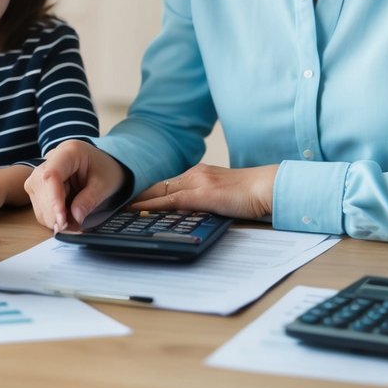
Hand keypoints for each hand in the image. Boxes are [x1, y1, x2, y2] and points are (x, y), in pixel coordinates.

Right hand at [23, 140, 126, 231]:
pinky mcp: (40, 186)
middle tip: (73, 227)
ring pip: (37, 199)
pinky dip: (52, 217)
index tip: (62, 220)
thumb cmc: (105, 170)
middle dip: (54, 212)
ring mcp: (41, 173)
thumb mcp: (105, 185)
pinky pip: (40, 206)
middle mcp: (50, 159)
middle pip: (41, 188)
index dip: (54, 199)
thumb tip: (74, 218)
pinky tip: (67, 218)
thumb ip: (89, 200)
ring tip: (74, 222)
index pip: (52, 174)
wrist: (102, 166)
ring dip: (53, 217)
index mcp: (69, 151)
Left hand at [129, 163, 277, 219]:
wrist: (269, 187)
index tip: (134, 201)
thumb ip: (207, 200)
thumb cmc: (253, 194)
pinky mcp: (202, 195)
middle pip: (159, 185)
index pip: (168, 184)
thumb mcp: (225, 195)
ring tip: (121, 212)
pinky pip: (170, 201)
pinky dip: (151, 206)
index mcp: (200, 173)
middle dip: (138, 196)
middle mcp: (195, 174)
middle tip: (119, 207)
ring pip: (159, 192)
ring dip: (139, 202)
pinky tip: (138, 211)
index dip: (149, 193)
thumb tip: (192, 214)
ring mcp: (197, 183)